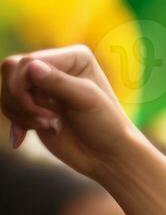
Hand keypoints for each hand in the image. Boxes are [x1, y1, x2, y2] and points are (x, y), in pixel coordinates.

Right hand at [1, 46, 134, 178]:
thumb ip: (59, 82)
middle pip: (11, 71)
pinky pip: (7, 106)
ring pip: (7, 90)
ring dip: (23, 114)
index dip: (27, 86)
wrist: (107, 156)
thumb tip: (30, 65)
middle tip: (50, 119)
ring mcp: (42, 86)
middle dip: (23, 100)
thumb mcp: (87, 101)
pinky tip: (32, 135)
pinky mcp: (33, 105)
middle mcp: (55, 66)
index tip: (53, 112)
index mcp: (73, 57)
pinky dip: (18, 122)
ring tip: (52, 126)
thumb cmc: (107, 126)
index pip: (28, 61)